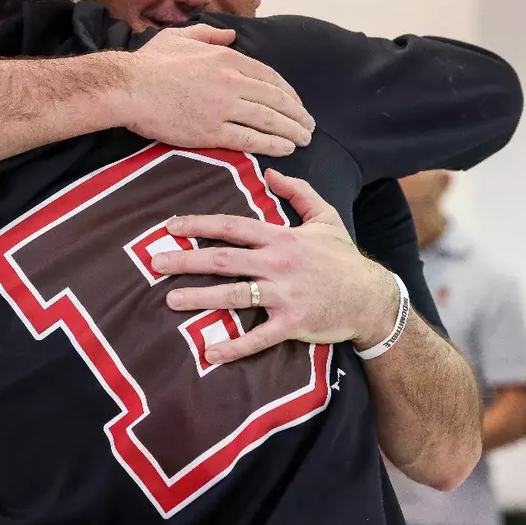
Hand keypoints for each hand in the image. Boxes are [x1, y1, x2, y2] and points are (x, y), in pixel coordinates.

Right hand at [116, 25, 315, 157]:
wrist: (128, 88)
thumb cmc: (149, 63)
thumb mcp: (181, 36)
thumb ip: (209, 34)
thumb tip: (231, 34)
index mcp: (226, 58)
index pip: (269, 76)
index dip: (288, 92)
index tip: (296, 103)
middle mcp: (232, 81)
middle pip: (276, 99)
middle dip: (297, 113)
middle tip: (309, 124)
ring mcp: (224, 107)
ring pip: (269, 120)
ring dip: (292, 130)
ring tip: (304, 139)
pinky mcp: (212, 131)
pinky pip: (251, 139)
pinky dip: (272, 144)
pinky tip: (286, 149)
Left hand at [150, 169, 399, 363]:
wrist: (371, 297)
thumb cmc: (343, 258)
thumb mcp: (325, 217)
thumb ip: (299, 192)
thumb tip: (271, 172)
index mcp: (281, 238)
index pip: (232, 227)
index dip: (199, 225)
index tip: (170, 227)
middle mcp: (278, 264)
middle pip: (224, 259)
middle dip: (187, 260)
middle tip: (154, 262)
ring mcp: (284, 295)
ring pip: (234, 295)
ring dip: (200, 298)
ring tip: (170, 300)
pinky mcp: (292, 323)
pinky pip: (258, 337)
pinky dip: (234, 346)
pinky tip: (209, 353)